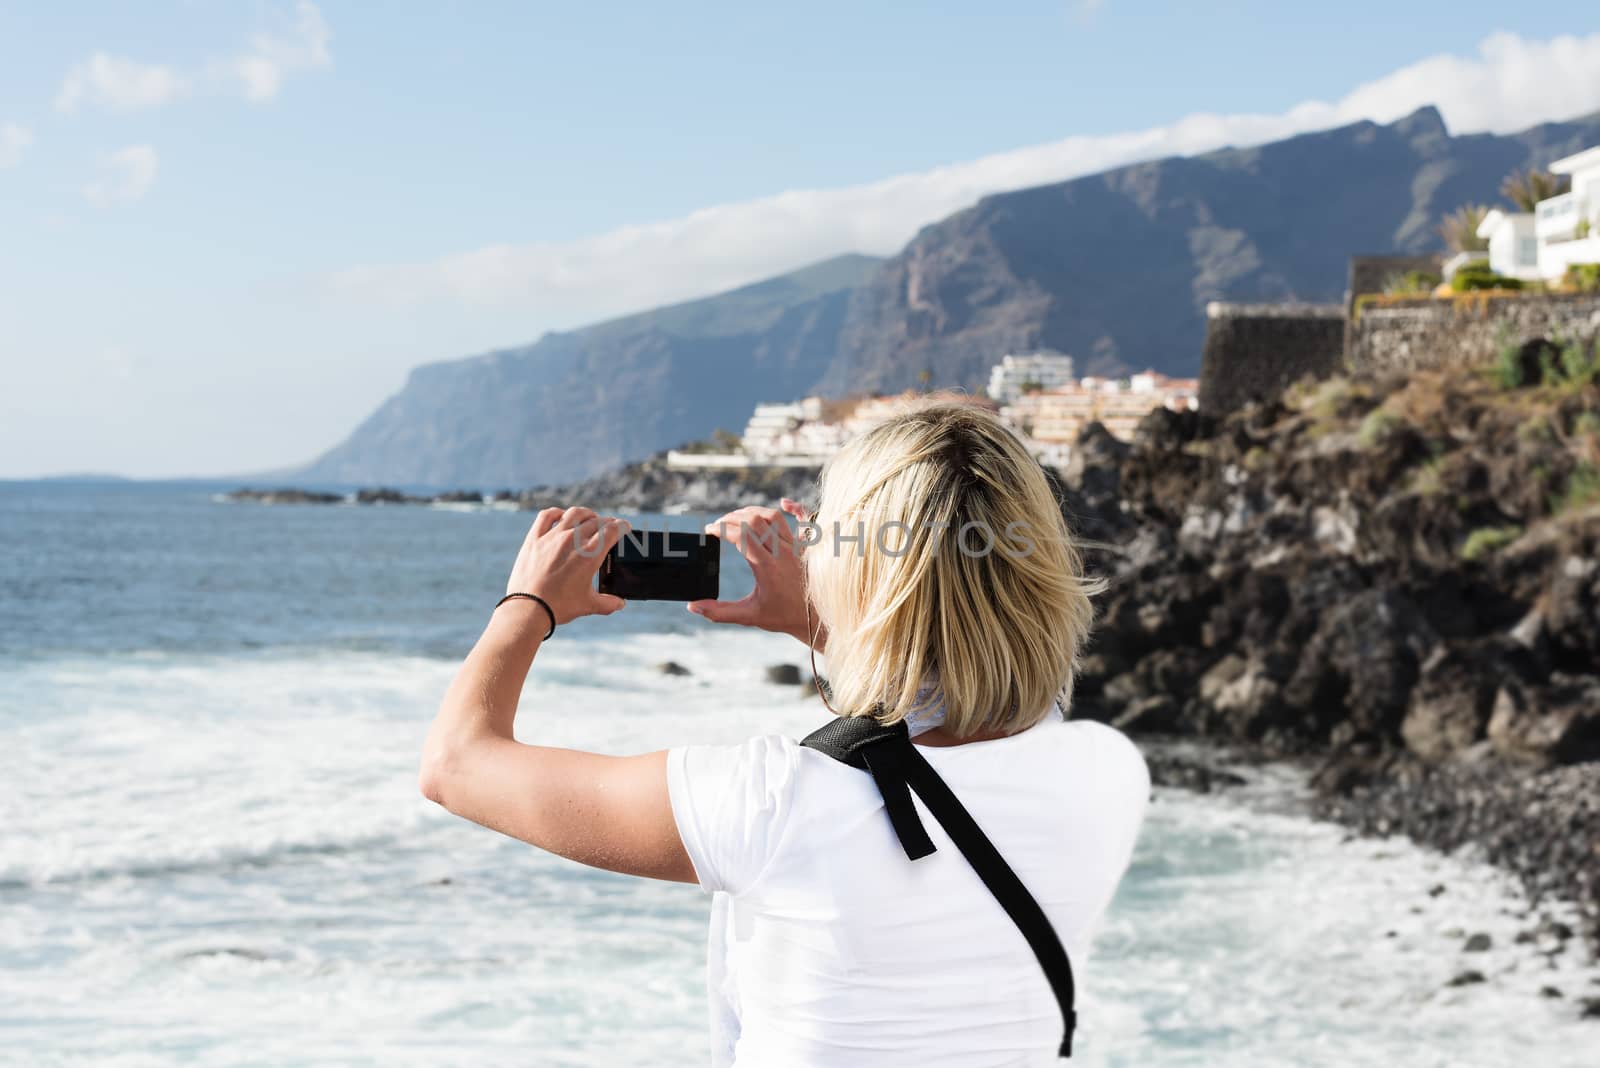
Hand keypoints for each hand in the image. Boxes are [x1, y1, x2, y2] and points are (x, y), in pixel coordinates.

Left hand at [505, 507, 627, 623]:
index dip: (623, 526)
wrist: (528, 609)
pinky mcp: (534, 539)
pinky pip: (547, 516)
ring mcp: (552, 537)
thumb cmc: (559, 607)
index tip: (625, 527)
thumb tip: (620, 603)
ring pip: (574, 514)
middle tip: (609, 527)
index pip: (613, 530)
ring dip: (587, 514)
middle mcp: (573, 540)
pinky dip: (557, 513)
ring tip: (590, 518)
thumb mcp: (588, 605)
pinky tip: (561, 516)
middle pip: (596, 521)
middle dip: (607, 522)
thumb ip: (608, 603)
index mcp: (590, 555)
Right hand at [689, 498, 820, 646]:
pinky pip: (804, 518)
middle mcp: (781, 551)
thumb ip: (719, 612)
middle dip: (731, 518)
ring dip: (752, 512)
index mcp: (765, 566)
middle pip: (752, 520)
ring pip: (773, 515)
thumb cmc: (783, 617)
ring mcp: (796, 546)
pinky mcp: (807, 546)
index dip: (719, 529)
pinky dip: (795, 507)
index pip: (738, 535)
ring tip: (739, 518)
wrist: (816, 620)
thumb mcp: (748, 616)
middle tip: (719, 525)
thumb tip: (693, 606)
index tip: (708, 532)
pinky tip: (784, 502)